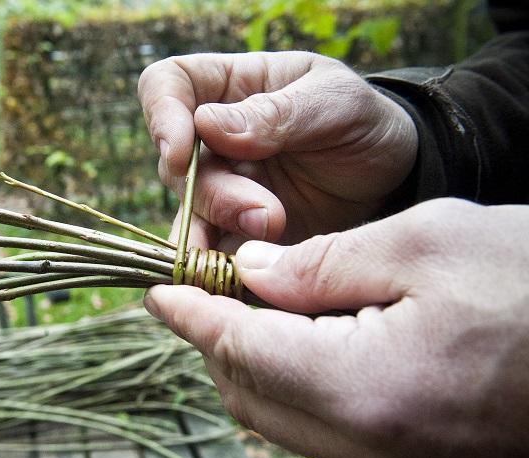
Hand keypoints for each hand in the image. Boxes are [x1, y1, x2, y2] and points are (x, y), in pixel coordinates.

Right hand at [138, 52, 418, 245]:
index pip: (167, 84)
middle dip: (212, 193)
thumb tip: (205, 125)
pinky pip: (206, 255)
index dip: (162, 115)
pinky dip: (217, 267)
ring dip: (217, 232)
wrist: (394, 182)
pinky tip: (248, 274)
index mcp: (229, 88)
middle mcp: (212, 140)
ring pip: (187, 213)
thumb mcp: (334, 103)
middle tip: (265, 214)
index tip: (181, 151)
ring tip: (271, 235)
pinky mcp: (232, 235)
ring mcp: (220, 189)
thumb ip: (275, 114)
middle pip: (173, 164)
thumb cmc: (363, 124)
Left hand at [143, 198, 528, 457]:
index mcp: (365, 390)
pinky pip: (320, 431)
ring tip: (250, 305)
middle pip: (248, 392)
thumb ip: (319, 266)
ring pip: (278, 417)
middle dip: (214, 338)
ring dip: (251, 362)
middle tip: (204, 286)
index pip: (238, 350)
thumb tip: (250, 275)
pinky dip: (294, 385)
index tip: (156, 290)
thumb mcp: (423, 244)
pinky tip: (302, 341)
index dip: (190, 316)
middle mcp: (369, 452)